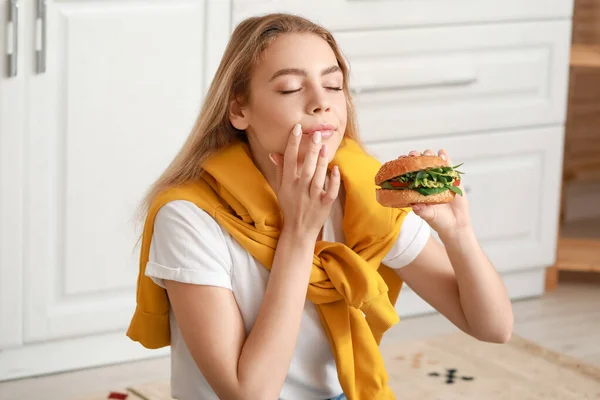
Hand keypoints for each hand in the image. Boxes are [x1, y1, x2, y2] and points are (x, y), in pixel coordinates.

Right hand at [269, 124, 340, 240]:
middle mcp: (299, 190)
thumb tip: (274, 153)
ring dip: (321, 163)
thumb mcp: (281, 189)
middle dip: (310, 150)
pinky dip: (334, 182)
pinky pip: (330, 193)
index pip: (289, 160)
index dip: (293, 144)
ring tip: (325, 147)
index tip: (297, 129)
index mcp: (288, 184)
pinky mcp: (324, 206)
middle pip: (305, 167)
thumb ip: (280, 170)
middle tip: (315, 134)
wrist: (298, 231)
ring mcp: (312, 199)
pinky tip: (336, 169)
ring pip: (318, 178)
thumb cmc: (289, 207)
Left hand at [407, 149, 471, 239]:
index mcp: (417, 188)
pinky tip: (442, 153)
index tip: (400, 160)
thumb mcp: (428, 216)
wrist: (455, 224)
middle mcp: (427, 181)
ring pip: (432, 162)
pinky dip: (445, 158)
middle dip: (415, 157)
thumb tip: (414, 206)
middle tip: (413, 155)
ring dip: (428, 155)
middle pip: (419, 164)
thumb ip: (422, 211)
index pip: (408, 173)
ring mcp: (439, 179)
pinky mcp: (452, 178)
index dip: (404, 165)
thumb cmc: (438, 220)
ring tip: (427, 154)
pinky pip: (448, 166)